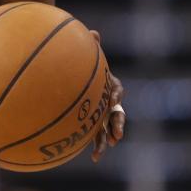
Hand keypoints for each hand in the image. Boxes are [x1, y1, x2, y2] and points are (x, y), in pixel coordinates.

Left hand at [90, 30, 125, 162]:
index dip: (116, 92)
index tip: (114, 97)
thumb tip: (93, 33)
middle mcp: (108, 100)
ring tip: (107, 146)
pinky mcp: (93, 123)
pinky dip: (97, 145)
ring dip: (110, 136)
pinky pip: (96, 135)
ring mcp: (101, 114)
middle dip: (118, 123)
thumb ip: (89, 46)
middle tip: (116, 134)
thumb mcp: (85, 55)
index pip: (116, 88)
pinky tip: (93, 158)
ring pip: (109, 127)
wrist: (72, 76)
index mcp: (107, 84)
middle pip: (118, 112)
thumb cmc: (78, 64)